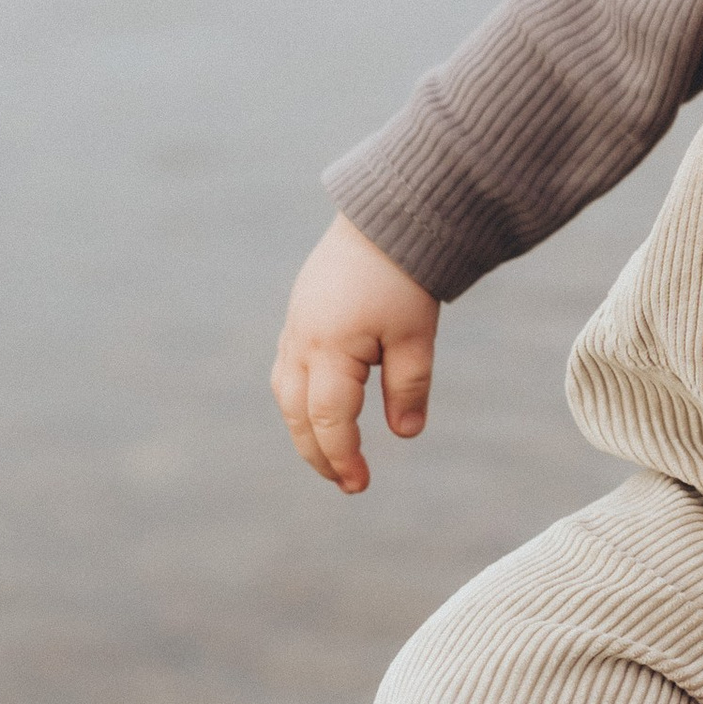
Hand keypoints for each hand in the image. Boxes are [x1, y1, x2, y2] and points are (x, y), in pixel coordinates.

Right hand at [271, 213, 439, 493]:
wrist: (384, 219)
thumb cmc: (405, 277)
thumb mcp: (417, 336)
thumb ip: (409, 387)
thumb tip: (406, 434)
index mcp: (330, 349)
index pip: (328, 420)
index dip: (342, 457)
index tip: (360, 485)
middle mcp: (302, 342)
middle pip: (297, 414)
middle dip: (318, 453)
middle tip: (345, 482)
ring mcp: (295, 327)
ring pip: (286, 393)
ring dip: (304, 428)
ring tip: (332, 455)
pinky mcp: (299, 316)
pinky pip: (287, 369)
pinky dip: (299, 399)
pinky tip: (321, 410)